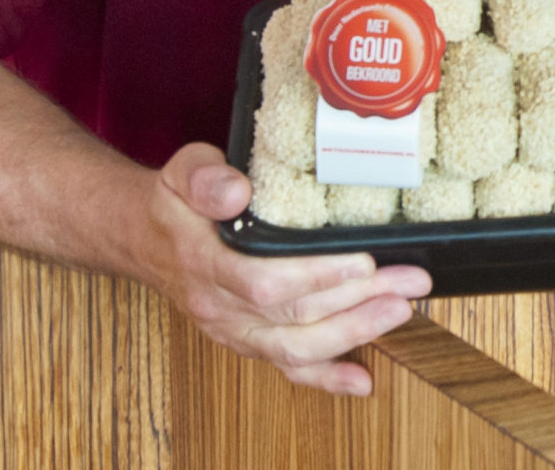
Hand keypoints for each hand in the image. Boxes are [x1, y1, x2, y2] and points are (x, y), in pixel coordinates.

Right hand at [132, 144, 429, 396]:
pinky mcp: (248, 340)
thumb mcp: (183, 173)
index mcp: (203, 264)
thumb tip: (234, 192)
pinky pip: (287, 367)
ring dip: (354, 333)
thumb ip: (206, 179)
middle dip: (358, 302)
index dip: (316, 277)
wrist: (145, 238)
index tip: (363, 261)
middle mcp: (219, 307)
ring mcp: (233, 330)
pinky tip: (362, 380)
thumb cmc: (175, 203)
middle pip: (293, 317)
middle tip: (409, 282)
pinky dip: (326, 378)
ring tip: (401, 311)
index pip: (262, 281)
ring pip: (295, 347)